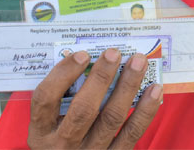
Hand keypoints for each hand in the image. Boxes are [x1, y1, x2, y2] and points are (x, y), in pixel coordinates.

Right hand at [27, 49, 161, 148]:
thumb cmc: (60, 140)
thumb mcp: (48, 126)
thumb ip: (61, 99)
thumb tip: (88, 61)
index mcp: (40, 133)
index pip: (45, 99)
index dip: (62, 74)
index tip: (82, 54)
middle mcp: (62, 145)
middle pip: (83, 110)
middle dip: (100, 78)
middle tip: (114, 53)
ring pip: (111, 118)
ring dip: (127, 87)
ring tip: (138, 63)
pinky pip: (132, 133)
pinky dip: (145, 110)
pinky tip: (153, 90)